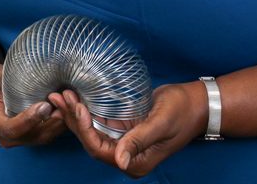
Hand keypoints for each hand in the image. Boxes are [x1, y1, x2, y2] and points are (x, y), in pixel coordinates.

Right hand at [0, 63, 65, 147]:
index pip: (11, 129)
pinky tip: (71, 106)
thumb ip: (9, 77)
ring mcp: (20, 138)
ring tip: (72, 102)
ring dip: (60, 122)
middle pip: (33, 136)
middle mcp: (6, 136)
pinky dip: (61, 121)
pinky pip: (49, 132)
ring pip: (44, 136)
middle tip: (66, 102)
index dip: (29, 119)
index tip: (45, 105)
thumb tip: (30, 70)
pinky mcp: (31, 134)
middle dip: (52, 121)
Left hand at [49, 81, 207, 177]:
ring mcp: (125, 142)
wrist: (197, 103)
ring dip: (77, 114)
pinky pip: (101, 122)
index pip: (100, 150)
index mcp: (135, 162)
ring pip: (94, 130)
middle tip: (58, 96)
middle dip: (73, 120)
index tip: (76, 107)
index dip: (85, 130)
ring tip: (62, 94)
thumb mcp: (161, 124)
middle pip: (92, 140)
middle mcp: (126, 156)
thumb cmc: (182, 112)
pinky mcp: (125, 129)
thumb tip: (119, 161)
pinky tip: (77, 96)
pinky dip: (88, 110)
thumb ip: (139, 141)